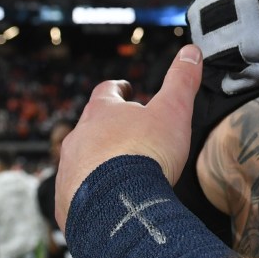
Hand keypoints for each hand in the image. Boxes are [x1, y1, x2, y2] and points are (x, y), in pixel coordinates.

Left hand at [54, 45, 202, 230]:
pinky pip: (77, 193)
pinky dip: (92, 192)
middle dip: (107, 129)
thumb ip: (181, 81)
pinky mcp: (67, 201)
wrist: (120, 205)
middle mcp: (78, 137)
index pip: (107, 91)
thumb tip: (191, 52)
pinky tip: (109, 199)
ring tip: (119, 171)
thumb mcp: (173, 111)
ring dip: (98, 161)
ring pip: (81, 159)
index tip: (125, 89)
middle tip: (127, 134)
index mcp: (102, 112)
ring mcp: (69, 169)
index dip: (118, 89)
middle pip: (91, 126)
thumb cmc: (146, 155)